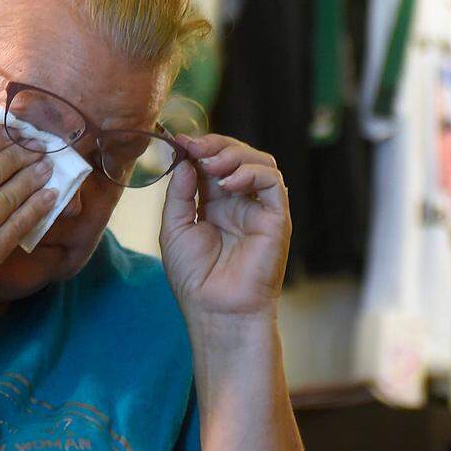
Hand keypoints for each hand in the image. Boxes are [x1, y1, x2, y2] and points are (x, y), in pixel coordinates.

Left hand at [159, 134, 290, 321]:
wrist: (216, 310)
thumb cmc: (194, 277)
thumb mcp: (174, 228)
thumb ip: (180, 193)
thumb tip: (187, 160)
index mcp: (213, 204)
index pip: (211, 163)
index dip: (198, 149)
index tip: (179, 140)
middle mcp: (238, 203)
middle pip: (236, 156)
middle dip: (215, 145)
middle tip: (195, 146)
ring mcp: (259, 209)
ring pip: (259, 161)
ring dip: (234, 154)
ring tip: (212, 165)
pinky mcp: (276, 218)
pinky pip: (273, 183)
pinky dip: (253, 173)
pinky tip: (229, 184)